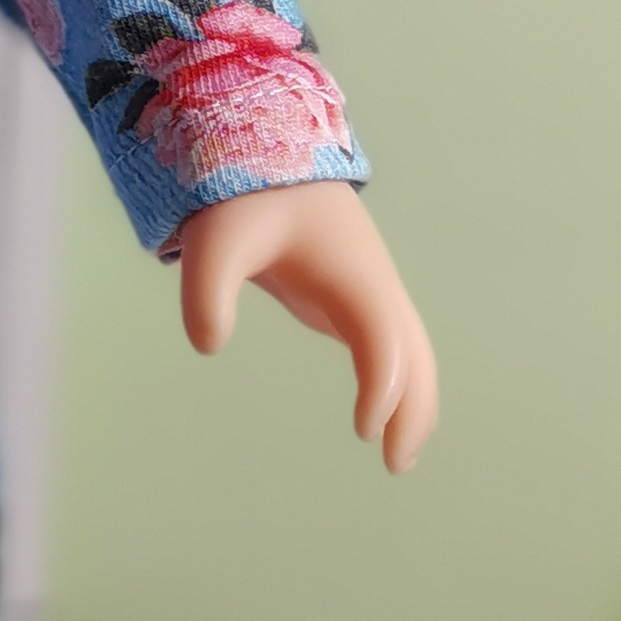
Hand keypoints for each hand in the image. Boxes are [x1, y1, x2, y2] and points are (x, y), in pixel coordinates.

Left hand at [173, 183, 437, 473]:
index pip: (381, 336)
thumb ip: (206, 291)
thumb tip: (209, 345)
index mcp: (351, 273)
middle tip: (394, 463)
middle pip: (415, 353)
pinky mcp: (356, 300)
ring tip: (396, 458)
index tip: (363, 428)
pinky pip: (393, 349)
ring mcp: (371, 293)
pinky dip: (398, 385)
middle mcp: (374, 286)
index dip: (382, 383)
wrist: (271, 156)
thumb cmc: (246, 198)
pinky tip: (380, 419)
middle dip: (413, 408)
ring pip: (412, 353)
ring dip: (414, 402)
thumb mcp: (214, 241)